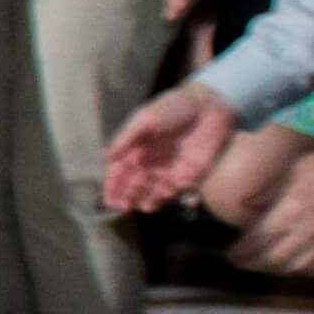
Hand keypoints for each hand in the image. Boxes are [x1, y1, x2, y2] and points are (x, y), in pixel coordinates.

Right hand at [101, 80, 239, 213]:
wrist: (208, 107)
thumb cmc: (174, 107)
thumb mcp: (145, 118)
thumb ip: (126, 139)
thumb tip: (105, 158)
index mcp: (136, 150)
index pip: (120, 172)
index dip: (113, 187)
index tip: (109, 200)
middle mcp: (151, 163)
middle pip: (134, 186)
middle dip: (127, 197)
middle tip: (124, 206)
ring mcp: (170, 170)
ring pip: (153, 192)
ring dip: (146, 200)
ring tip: (143, 205)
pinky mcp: (190, 175)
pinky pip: (176, 192)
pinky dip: (167, 198)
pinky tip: (160, 199)